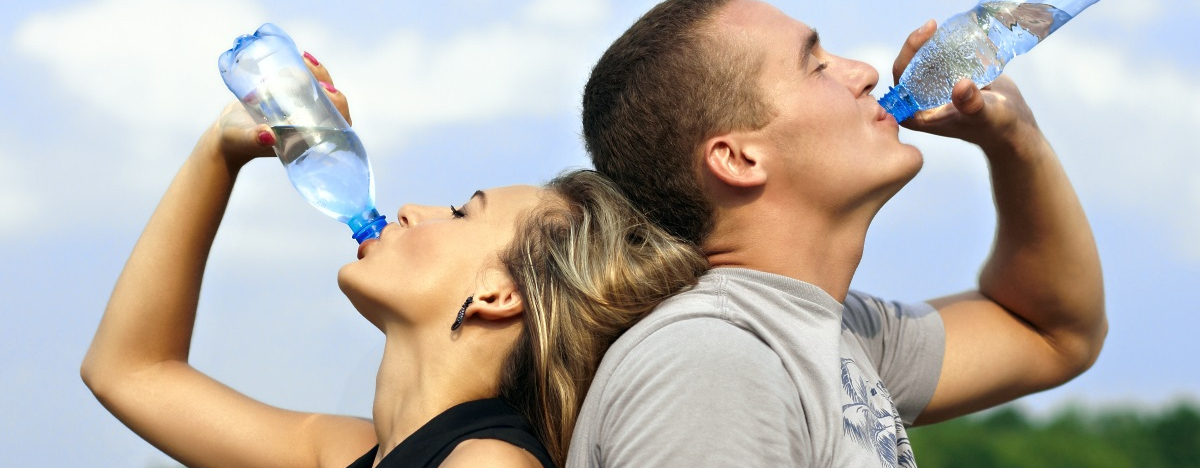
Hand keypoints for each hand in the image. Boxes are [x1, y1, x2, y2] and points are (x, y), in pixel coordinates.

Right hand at [204, 50, 353, 168]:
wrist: (227, 133)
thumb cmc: (237, 142)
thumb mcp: (244, 139)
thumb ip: (254, 139)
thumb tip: (267, 136)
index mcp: (308, 139)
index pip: (336, 125)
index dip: (339, 107)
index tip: (328, 90)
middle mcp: (309, 125)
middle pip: (332, 103)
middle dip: (327, 83)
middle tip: (311, 66)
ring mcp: (301, 111)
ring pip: (320, 90)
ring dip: (318, 74)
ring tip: (305, 58)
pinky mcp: (291, 98)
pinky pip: (306, 83)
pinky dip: (306, 70)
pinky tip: (301, 57)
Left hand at [891, 20, 1042, 152]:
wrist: (1012, 124)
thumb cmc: (995, 126)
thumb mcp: (985, 115)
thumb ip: (971, 104)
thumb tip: (961, 86)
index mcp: (916, 115)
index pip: (901, 80)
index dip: (908, 54)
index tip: (924, 34)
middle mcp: (919, 103)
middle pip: (909, 66)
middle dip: (918, 44)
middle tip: (932, 25)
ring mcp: (932, 91)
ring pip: (922, 61)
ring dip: (930, 44)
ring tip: (939, 29)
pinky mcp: (945, 81)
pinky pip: (938, 60)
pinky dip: (943, 47)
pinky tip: (951, 35)